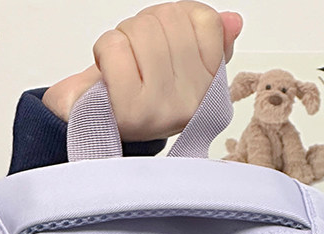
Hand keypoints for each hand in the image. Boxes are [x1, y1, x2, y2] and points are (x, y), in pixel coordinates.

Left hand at [43, 3, 242, 140]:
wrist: (92, 124)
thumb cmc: (132, 91)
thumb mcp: (174, 63)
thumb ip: (205, 39)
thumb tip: (231, 21)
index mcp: (208, 88)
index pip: (206, 20)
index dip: (175, 20)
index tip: (162, 44)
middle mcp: (192, 103)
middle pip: (171, 19)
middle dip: (144, 26)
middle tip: (135, 56)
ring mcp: (163, 108)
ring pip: (142, 29)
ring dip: (122, 37)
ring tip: (122, 65)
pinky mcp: (132, 110)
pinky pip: (116, 47)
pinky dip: (104, 50)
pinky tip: (108, 73)